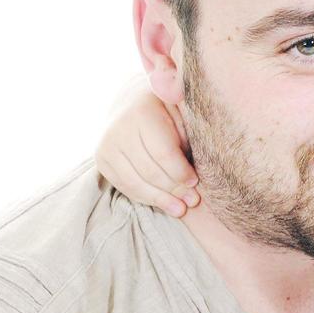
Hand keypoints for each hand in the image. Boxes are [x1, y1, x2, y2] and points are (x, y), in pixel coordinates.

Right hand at [95, 81, 199, 216]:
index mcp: (142, 111)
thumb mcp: (182, 110)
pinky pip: (124, 185)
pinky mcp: (101, 159)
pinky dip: (145, 197)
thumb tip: (212, 146)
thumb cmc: (169, 110)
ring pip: (134, 181)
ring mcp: (106, 144)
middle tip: (193, 201)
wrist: (132, 102)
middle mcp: (119, 127)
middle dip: (173, 189)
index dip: (181, 172)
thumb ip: (192, 126)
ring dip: (160, 199)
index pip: (163, 152)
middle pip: (149, 170)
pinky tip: (163, 203)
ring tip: (180, 209)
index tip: (196, 182)